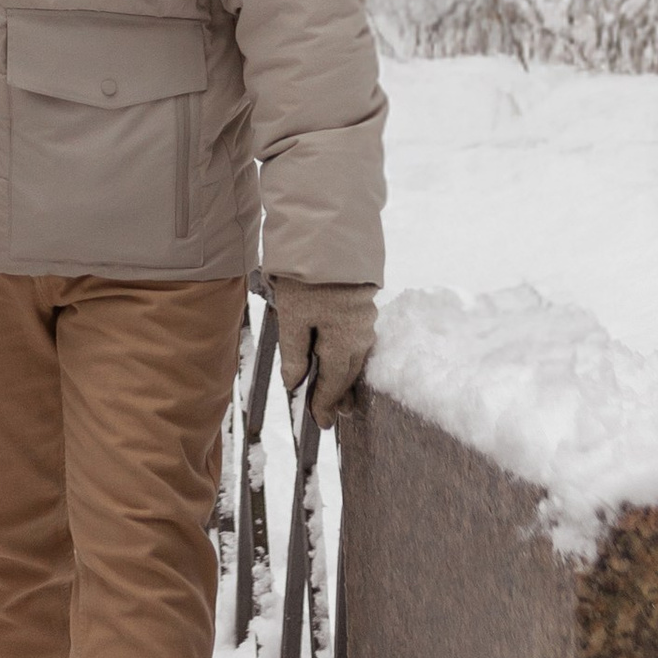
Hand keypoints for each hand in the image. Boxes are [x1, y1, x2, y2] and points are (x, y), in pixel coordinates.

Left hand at [266, 279, 376, 425]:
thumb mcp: (292, 317)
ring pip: (357, 355)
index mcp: (343, 343)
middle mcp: (360, 334)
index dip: (327, 403)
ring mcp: (364, 317)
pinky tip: (346, 355)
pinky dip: (350, 354)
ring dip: (348, 376)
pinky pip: (359, 338)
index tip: (323, 422)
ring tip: (344, 394)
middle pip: (350, 372)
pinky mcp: (362, 301)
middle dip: (342, 394)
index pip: (335, 383)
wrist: (330, 235)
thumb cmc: (307, 279)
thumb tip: (295, 383)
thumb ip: (294, 353)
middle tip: (337, 414)